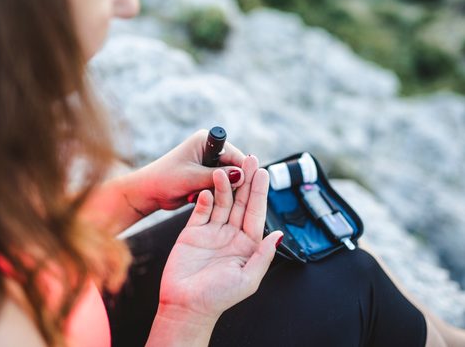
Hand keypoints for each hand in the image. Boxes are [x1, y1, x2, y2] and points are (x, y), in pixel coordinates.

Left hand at [135, 129, 246, 211]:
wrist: (148, 192)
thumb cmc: (165, 180)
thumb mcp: (192, 178)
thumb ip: (218, 177)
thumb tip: (242, 175)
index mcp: (206, 140)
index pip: (235, 155)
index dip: (240, 171)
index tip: (241, 187)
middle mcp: (210, 149)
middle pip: (233, 167)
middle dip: (226, 183)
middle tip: (209, 192)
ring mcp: (209, 163)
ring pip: (227, 180)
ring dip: (217, 190)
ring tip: (197, 193)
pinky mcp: (206, 176)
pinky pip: (219, 187)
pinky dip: (212, 194)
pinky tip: (195, 196)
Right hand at [157, 155, 283, 320]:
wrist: (185, 306)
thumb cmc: (218, 298)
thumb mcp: (248, 279)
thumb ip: (263, 255)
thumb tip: (279, 234)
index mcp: (247, 244)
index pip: (256, 212)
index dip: (259, 192)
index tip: (263, 171)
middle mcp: (232, 234)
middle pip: (241, 202)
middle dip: (245, 180)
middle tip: (249, 158)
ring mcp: (212, 232)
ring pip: (222, 202)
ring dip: (224, 185)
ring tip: (224, 170)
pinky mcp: (193, 232)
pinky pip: (201, 210)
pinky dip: (205, 198)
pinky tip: (209, 187)